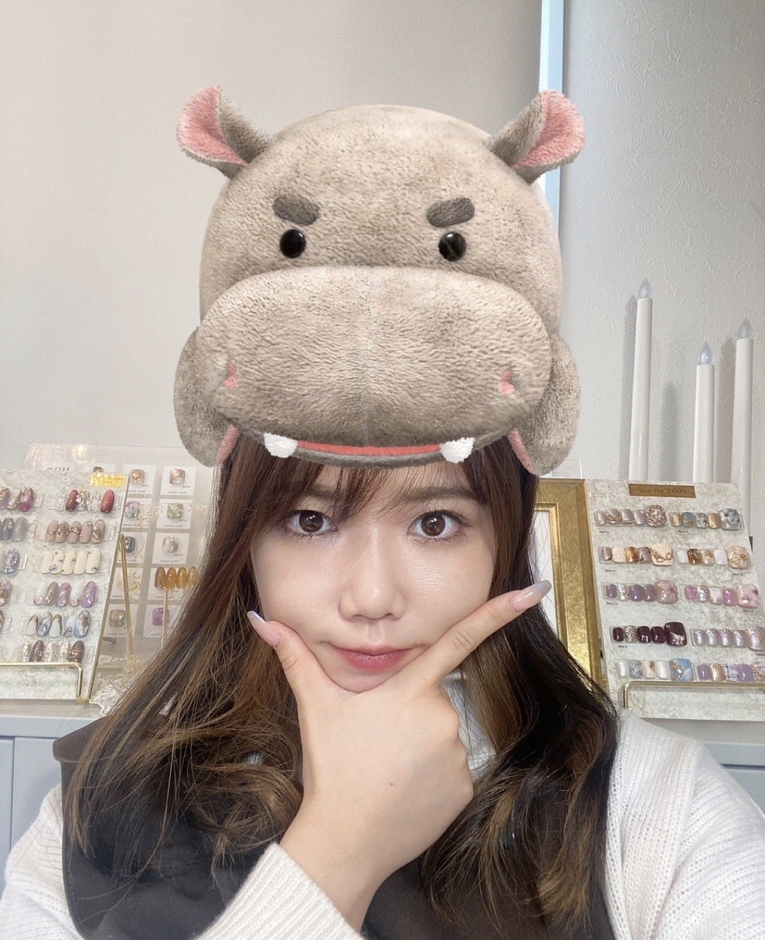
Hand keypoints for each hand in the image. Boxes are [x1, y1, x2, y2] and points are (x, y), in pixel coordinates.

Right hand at [248, 581, 549, 928]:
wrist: (345, 840)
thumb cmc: (331, 769)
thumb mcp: (315, 707)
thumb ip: (293, 656)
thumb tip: (259, 618)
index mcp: (410, 690)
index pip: (459, 639)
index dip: (499, 611)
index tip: (534, 590)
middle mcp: (442, 717)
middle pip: (430, 700)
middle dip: (408, 712)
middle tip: (376, 741)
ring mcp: (457, 754)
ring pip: (441, 736)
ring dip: (419, 745)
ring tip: (386, 769)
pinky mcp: (465, 788)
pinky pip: (451, 770)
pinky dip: (431, 775)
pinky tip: (404, 789)